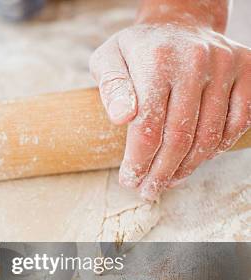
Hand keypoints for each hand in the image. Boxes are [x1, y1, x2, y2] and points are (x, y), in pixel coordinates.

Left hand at [90, 23, 249, 199]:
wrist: (179, 23)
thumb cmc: (137, 50)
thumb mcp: (108, 59)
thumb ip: (111, 88)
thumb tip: (122, 118)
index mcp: (157, 60)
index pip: (149, 126)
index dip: (139, 161)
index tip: (129, 180)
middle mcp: (195, 61)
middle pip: (179, 137)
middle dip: (161, 172)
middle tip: (148, 190)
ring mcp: (226, 65)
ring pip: (209, 135)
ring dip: (188, 167)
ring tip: (169, 181)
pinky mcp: (247, 71)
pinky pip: (238, 122)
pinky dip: (217, 148)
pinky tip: (196, 160)